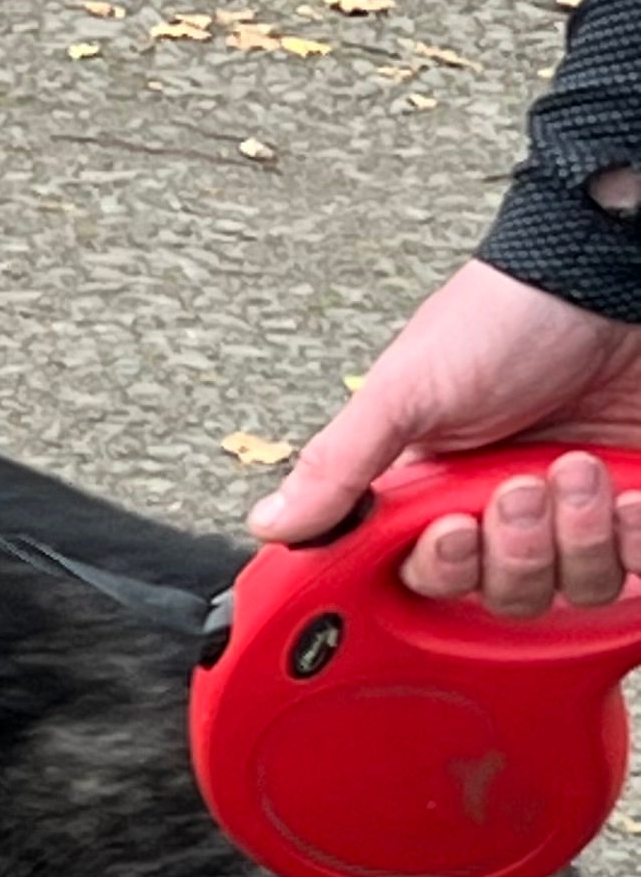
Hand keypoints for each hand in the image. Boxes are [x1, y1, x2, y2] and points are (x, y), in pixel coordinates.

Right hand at [247, 256, 640, 612]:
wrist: (610, 281)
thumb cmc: (508, 318)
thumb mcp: (406, 389)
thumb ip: (338, 464)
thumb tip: (271, 524)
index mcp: (431, 493)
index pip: (421, 577)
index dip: (439, 569)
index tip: (451, 532)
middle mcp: (498, 511)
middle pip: (498, 596)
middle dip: (513, 549)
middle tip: (519, 488)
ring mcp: (567, 515)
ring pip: (569, 590)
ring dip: (577, 535)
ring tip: (575, 469)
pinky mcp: (625, 510)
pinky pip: (634, 570)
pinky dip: (631, 539)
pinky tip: (622, 490)